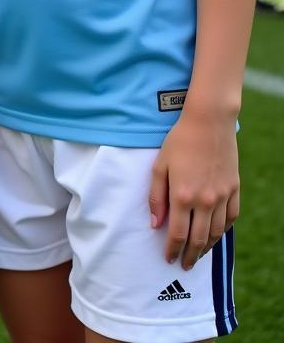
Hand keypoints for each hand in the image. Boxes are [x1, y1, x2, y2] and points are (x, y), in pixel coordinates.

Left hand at [149, 110, 239, 270]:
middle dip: (190, 255)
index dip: (172, 249)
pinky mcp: (234, 190)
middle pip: (198, 239)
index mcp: (182, 195)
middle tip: (184, 265)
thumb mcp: (159, 166)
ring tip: (199, 255)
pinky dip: (223, 231)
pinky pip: (231, 218)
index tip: (168, 258)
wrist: (208, 124)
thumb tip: (155, 224)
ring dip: (207, 247)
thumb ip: (156, 197)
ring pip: (216, 232)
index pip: (177, 233)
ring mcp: (222, 196)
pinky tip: (216, 234)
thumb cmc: (179, 142)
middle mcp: (204, 201)